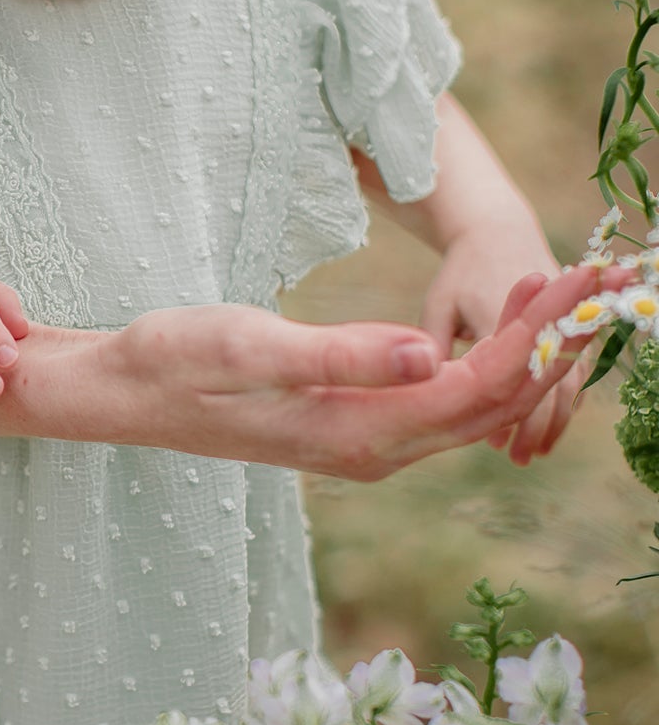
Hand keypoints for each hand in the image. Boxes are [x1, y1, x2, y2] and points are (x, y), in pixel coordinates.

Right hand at [102, 263, 609, 478]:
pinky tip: (511, 326)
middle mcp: (375, 450)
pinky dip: (490, 362)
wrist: (122, 396)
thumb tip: (428, 356)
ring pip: (474, 407)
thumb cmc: (170, 361)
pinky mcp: (357, 424)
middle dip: (551, 343)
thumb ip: (338, 354)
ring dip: (528, 353)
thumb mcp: (245, 345)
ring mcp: (367, 443)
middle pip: (491, 404)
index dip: (530, 337)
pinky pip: (446, 403)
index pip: (473, 388)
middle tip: (602, 274)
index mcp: (356, 433)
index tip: (571, 277)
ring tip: (575, 292)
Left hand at [422, 217, 581, 462]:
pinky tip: (549, 425)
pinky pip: (574, 368)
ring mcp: (558, 322)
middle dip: (538, 427)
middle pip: (548, 385)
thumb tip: (427, 390)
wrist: (499, 229)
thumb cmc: (461, 270)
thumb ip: (431, 345)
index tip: (497, 446)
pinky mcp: (566, 324)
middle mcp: (537, 322)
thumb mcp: (440, 305)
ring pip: (567, 380)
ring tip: (534, 451)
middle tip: (521, 458)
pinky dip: (563, 398)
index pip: (511, 379)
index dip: (510, 418)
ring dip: (555, 418)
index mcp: (500, 318)